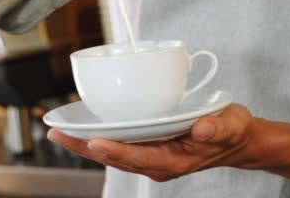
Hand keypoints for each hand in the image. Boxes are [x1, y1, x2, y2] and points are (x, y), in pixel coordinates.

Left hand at [47, 104, 255, 181]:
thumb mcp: (231, 127)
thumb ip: (217, 128)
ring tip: (59, 131)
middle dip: (84, 147)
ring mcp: (149, 156)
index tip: (93, 142)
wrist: (233, 141)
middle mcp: (156, 162)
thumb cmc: (230, 132)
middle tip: (57, 133)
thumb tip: (201, 129)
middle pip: (114, 157)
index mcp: (173, 161)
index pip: (137, 157)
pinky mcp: (147, 147)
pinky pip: (118, 145)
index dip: (114, 151)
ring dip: (84, 143)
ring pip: (111, 152)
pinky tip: (82, 128)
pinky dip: (98, 138)